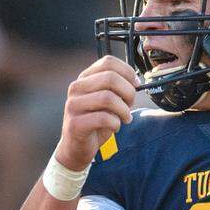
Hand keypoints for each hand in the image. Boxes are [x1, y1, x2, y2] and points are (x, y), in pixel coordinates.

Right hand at [54, 56, 136, 170]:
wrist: (76, 147)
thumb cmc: (95, 122)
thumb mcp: (107, 101)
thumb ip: (117, 88)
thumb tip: (136, 82)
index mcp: (84, 78)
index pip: (108, 62)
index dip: (127, 71)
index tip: (136, 84)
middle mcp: (76, 88)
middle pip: (110, 78)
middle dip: (128, 92)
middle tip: (131, 104)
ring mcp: (73, 105)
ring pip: (108, 97)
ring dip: (123, 110)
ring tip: (125, 118)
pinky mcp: (75, 124)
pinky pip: (103, 118)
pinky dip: (115, 123)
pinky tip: (115, 127)